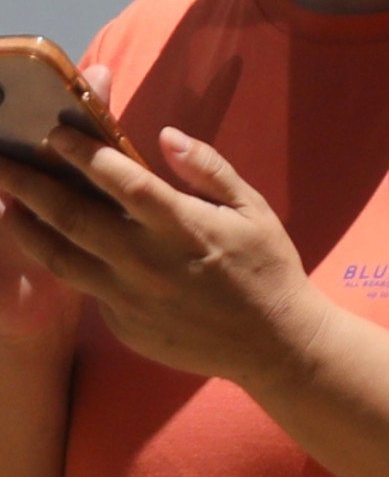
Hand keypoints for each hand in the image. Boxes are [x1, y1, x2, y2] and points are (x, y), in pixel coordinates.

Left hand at [0, 126, 319, 391]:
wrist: (273, 344)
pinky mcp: (120, 324)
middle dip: (29, 184)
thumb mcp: (254, 210)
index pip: (118, 179)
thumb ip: (209, 170)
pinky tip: (53, 246)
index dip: (82, 151)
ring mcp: (128, 297)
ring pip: (59, 257)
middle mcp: (146, 261)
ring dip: (27, 227)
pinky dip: (63, 262)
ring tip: (7, 205)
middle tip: (1, 162)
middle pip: (70, 216)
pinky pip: (85, 287)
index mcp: (182, 226)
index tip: (55, 132)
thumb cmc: (267, 268)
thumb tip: (166, 136)